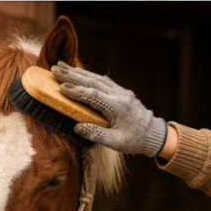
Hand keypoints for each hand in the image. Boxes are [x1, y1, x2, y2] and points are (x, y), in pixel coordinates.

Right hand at [51, 63, 168, 156]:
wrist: (155, 134)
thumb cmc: (136, 141)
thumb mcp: (116, 143)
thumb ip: (96, 134)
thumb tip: (77, 127)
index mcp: (117, 107)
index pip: (93, 96)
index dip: (76, 91)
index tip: (60, 87)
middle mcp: (119, 95)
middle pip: (92, 81)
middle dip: (72, 75)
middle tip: (55, 68)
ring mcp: (121, 92)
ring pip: (97, 78)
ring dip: (79, 72)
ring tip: (63, 66)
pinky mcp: (122, 92)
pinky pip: (104, 81)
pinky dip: (90, 76)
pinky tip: (80, 73)